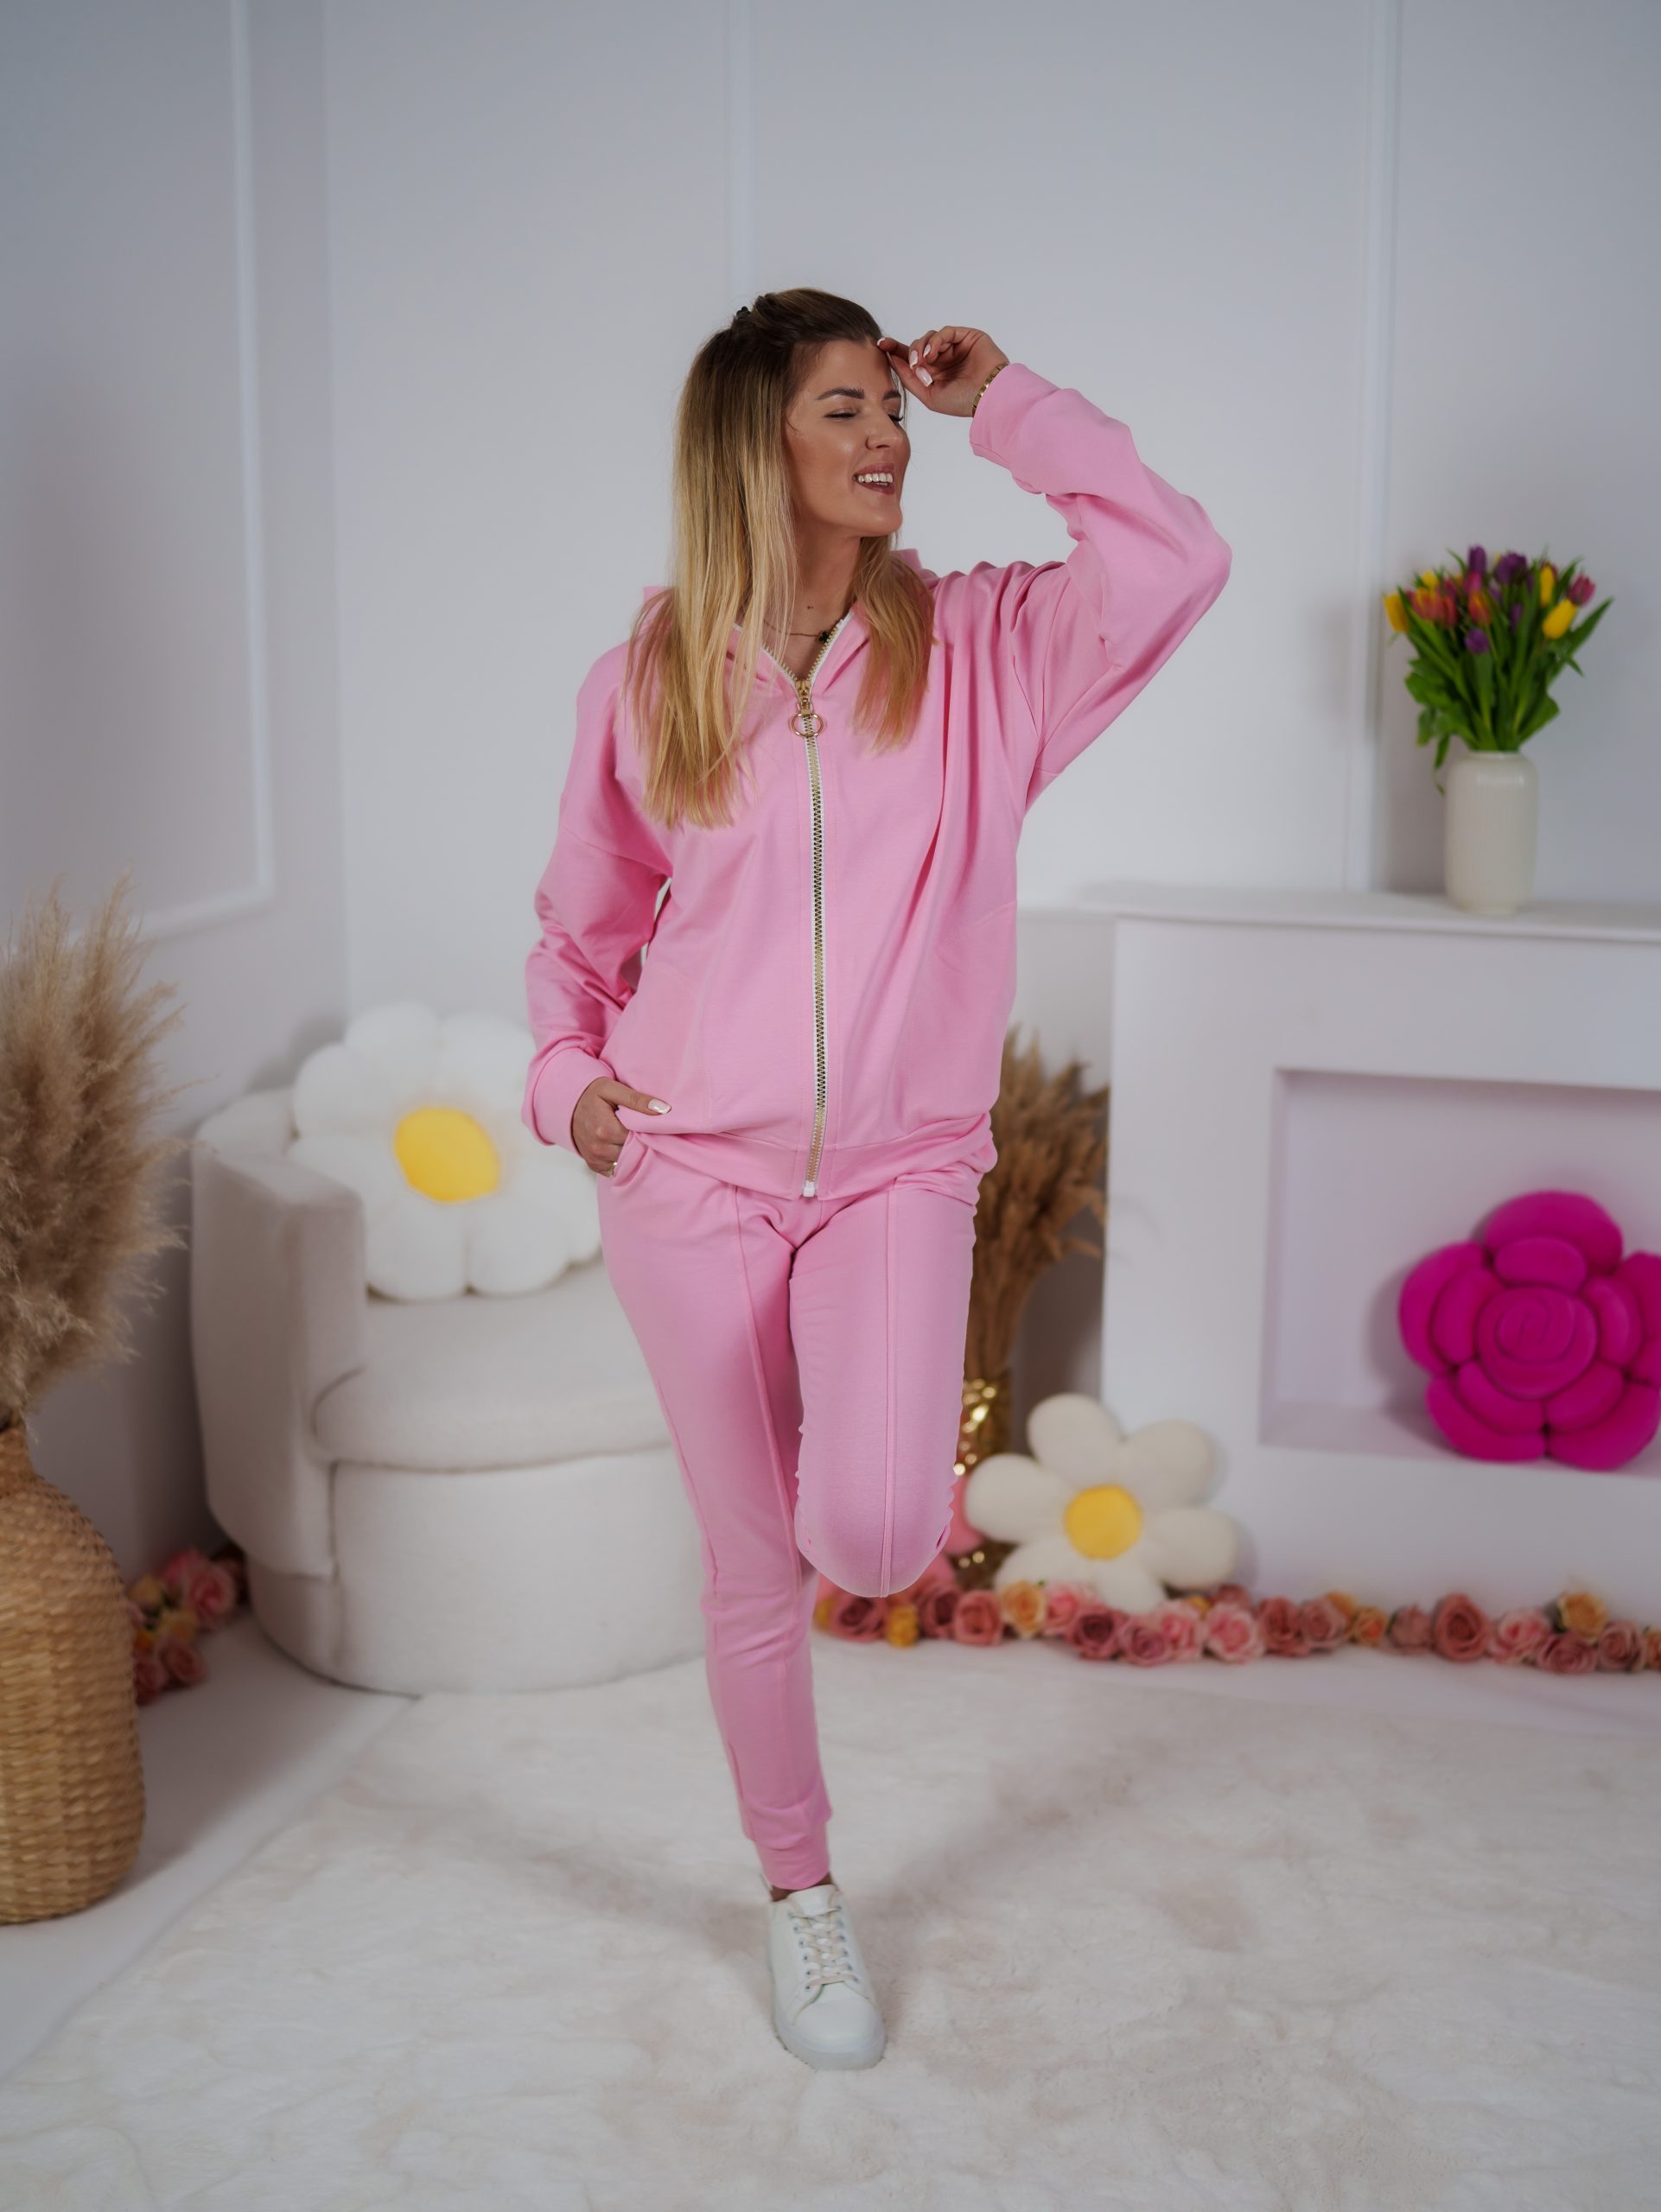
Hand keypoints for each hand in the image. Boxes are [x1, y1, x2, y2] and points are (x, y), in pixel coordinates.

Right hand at [571, 1076, 667, 1174]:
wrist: (566, 1104)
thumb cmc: (590, 1095)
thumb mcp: (612, 1089)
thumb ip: (637, 1099)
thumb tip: (663, 1110)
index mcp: (606, 1130)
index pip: (640, 1138)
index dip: (647, 1131)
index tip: (648, 1123)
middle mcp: (599, 1148)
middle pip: (634, 1151)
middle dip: (640, 1142)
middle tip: (640, 1129)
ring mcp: (595, 1159)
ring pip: (627, 1161)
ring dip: (632, 1152)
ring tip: (631, 1137)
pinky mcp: (593, 1165)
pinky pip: (616, 1169)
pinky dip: (622, 1160)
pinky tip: (621, 1146)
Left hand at [878, 327, 1008, 419]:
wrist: (989, 397)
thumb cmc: (962, 402)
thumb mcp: (928, 395)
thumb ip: (910, 378)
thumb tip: (892, 359)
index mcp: (935, 374)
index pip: (911, 358)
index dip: (895, 349)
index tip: (881, 344)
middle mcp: (944, 359)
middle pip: (917, 345)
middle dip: (910, 352)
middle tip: (914, 364)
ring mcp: (955, 347)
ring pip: (929, 337)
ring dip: (922, 347)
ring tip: (923, 361)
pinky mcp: (967, 337)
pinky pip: (945, 332)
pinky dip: (935, 341)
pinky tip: (932, 354)